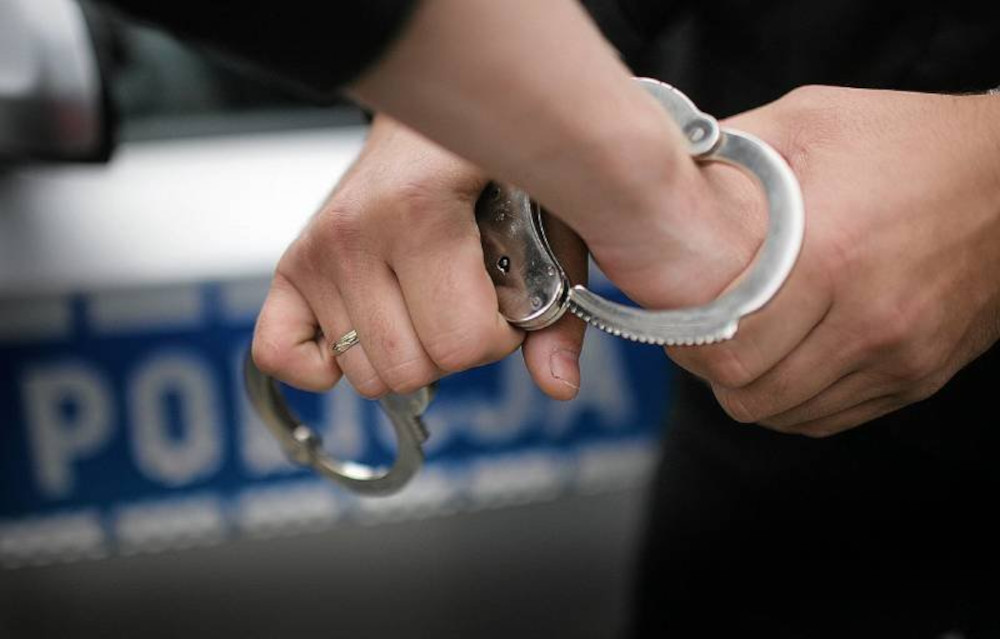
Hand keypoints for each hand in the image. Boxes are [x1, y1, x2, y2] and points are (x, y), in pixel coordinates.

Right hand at [251, 115, 588, 399]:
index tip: (506, 303)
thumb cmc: (496, 167)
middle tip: (467, 302)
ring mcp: (316, 252)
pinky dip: (324, 365)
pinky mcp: (292, 268)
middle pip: (410, 370)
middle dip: (455, 349)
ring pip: (365, 376)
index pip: (460, 342)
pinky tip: (367, 333)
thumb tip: (558, 384)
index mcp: (418, 210)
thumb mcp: (551, 227)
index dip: (499, 337)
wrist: (437, 120)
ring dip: (407, 354)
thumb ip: (558, 314)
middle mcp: (353, 232)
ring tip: (426, 303)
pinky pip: (279, 355)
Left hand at [669, 86, 999, 435]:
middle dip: (714, 374)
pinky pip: (835, 417)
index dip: (689, 347)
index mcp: (831, 259)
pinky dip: (799, 401)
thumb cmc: (910, 144)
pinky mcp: (920, 375)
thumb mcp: (812, 120)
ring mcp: (900, 358)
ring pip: (791, 416)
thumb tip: (667, 169)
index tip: (677, 325)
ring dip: (754, 391)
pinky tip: (789, 363)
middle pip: (754, 396)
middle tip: (704, 340)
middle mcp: (869, 322)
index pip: (731, 351)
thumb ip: (732, 150)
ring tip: (746, 349)